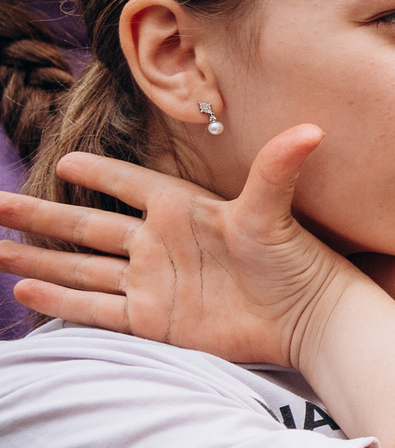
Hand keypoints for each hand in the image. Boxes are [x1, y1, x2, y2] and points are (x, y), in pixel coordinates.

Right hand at [0, 129, 366, 371]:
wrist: (306, 320)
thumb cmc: (296, 261)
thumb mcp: (276, 212)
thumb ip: (279, 168)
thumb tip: (313, 128)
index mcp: (181, 209)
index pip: (128, 183)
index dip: (98, 173)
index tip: (63, 161)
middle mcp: (159, 244)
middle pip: (86, 225)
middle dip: (39, 214)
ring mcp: (152, 283)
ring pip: (80, 268)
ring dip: (35, 260)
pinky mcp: (153, 320)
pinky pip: (96, 308)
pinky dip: (60, 301)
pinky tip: (24, 291)